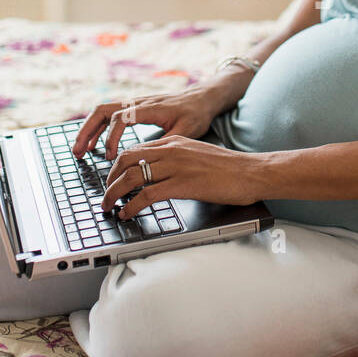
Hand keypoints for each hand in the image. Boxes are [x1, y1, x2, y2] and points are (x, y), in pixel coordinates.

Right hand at [72, 85, 227, 158]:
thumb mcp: (186, 131)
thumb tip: (147, 159)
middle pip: (102, 110)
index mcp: (148, 108)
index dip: (111, 137)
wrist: (202, 98)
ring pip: (102, 112)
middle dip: (87, 131)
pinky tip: (94, 146)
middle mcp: (137, 103)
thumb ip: (165, 142)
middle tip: (78, 152)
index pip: (120, 118)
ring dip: (89, 130)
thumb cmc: (195, 114)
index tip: (109, 156)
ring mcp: (134, 104)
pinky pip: (109, 116)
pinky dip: (98, 129)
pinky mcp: (134, 109)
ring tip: (80, 151)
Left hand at [101, 135, 269, 215]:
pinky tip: (127, 214)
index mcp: (173, 142)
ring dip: (114, 195)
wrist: (251, 172)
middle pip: (125, 160)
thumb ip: (175, 160)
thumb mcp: (196, 155)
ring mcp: (175, 167)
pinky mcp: (182, 185)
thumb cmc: (229, 168)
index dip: (116, 167)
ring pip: (131, 177)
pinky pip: (146, 196)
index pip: (133, 150)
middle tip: (106, 196)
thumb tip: (157, 176)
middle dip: (109, 180)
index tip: (111, 180)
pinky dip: (131, 207)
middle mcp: (170, 150)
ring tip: (109, 207)